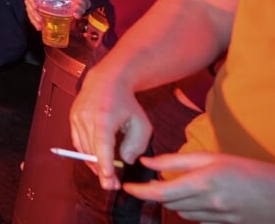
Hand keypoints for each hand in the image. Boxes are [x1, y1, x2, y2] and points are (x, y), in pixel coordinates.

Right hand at [25, 0, 89, 29]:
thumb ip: (80, 8)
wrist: (78, 4)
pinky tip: (40, 28)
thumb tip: (76, 15)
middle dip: (32, 13)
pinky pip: (34, 15)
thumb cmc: (78, 1)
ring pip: (30, 10)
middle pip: (29, 3)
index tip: (35, 7)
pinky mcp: (42, 11)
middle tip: (40, 22)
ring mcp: (40, 3)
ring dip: (32, 19)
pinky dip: (35, 22)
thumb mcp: (80, 3)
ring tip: (39, 28)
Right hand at [69, 64, 153, 190]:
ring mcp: (76, 118)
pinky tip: (97, 160)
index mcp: (104, 116)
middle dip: (102, 171)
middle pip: (92, 151)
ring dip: (94, 163)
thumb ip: (136, 144)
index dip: (104, 165)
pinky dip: (87, 153)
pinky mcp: (72, 119)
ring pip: (83, 149)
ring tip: (107, 174)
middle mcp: (86, 117)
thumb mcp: (141, 123)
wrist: (106, 81)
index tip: (108, 181)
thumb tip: (125, 161)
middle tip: (113, 186)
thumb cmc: (127, 103)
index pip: (102, 146)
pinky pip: (78, 143)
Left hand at [123, 151, 274, 222]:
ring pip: (182, 213)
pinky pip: (197, 220)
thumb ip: (175, 161)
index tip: (127, 187)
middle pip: (169, 203)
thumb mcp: (211, 157)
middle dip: (158, 193)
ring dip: (174, 201)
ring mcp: (217, 218)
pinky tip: (199, 198)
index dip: (140, 192)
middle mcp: (209, 203)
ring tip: (181, 186)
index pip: (162, 192)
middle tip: (157, 181)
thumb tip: (146, 162)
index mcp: (204, 182)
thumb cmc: (246, 169)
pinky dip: (191, 210)